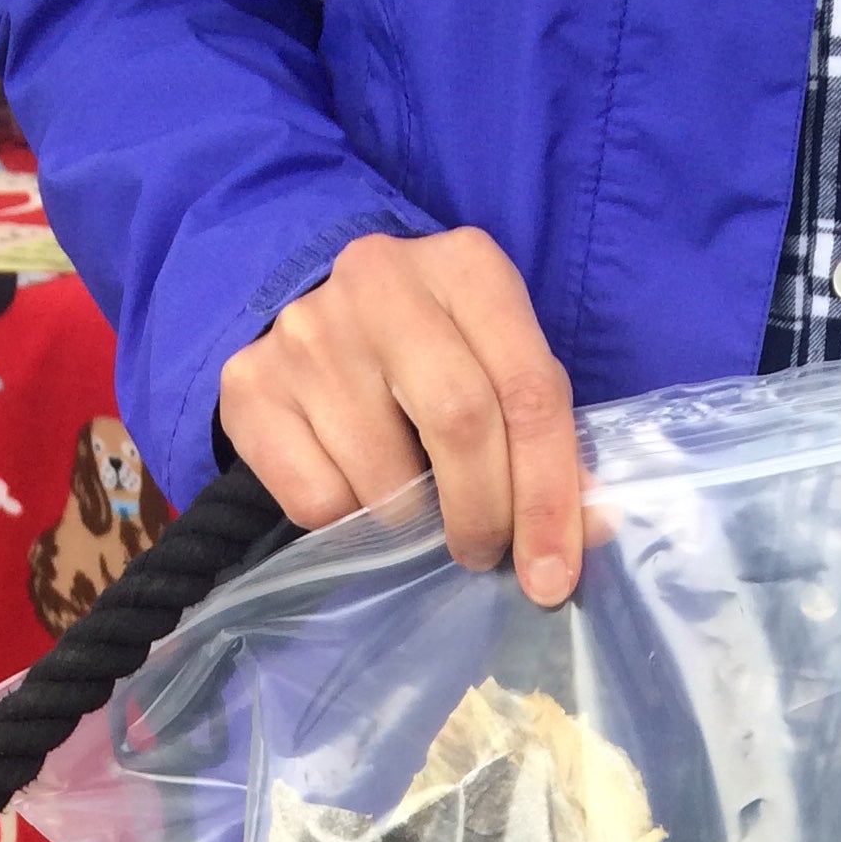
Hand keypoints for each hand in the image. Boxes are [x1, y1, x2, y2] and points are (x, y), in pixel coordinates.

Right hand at [218, 228, 583, 601]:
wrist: (310, 311)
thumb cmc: (430, 353)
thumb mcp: (497, 364)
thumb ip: (542, 434)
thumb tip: (589, 530)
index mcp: (467, 267)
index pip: (529, 390)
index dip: (548, 495)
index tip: (553, 574)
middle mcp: (383, 281)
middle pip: (460, 421)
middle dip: (485, 512)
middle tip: (485, 553)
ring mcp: (309, 328)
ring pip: (384, 474)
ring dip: (412, 523)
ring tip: (415, 511)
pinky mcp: (251, 383)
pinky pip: (317, 499)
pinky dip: (349, 522)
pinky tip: (354, 488)